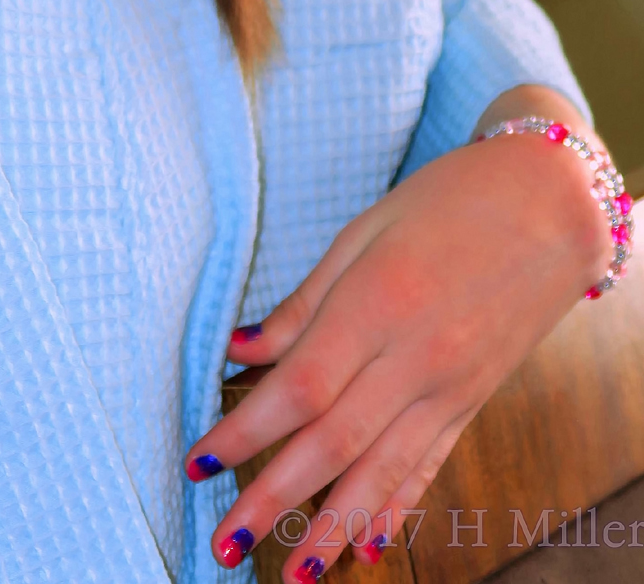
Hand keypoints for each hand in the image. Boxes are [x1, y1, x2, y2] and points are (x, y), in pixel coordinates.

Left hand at [185, 87, 613, 579]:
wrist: (549, 206)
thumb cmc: (446, 202)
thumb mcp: (363, 233)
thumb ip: (303, 302)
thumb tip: (239, 349)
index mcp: (377, 304)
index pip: (299, 387)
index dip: (245, 430)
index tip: (199, 459)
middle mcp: (415, 358)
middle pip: (334, 443)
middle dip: (274, 499)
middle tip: (225, 541)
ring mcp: (449, 388)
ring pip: (383, 472)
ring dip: (333, 530)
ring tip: (294, 576)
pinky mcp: (471, 402)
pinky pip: (428, 465)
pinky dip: (396, 508)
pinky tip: (369, 545)